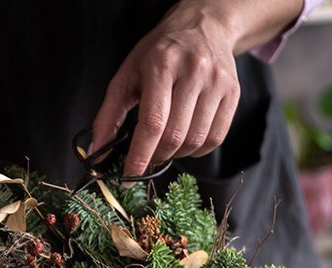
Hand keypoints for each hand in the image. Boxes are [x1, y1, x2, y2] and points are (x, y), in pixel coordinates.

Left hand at [90, 3, 240, 176]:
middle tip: (146, 159)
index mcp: (162, 65)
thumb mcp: (127, 75)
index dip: (140, 156)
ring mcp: (217, 82)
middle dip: (156, 157)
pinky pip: (216, 137)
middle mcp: (194, 71)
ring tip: (165, 146)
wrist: (202, 26)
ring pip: (196, 140)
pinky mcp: (233, 92)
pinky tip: (186, 141)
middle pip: (175, 136)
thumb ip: (108, 115)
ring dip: (176, 154)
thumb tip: (98, 153)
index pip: (152, 123)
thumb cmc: (159, 53)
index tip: (129, 177)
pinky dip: (198, 150)